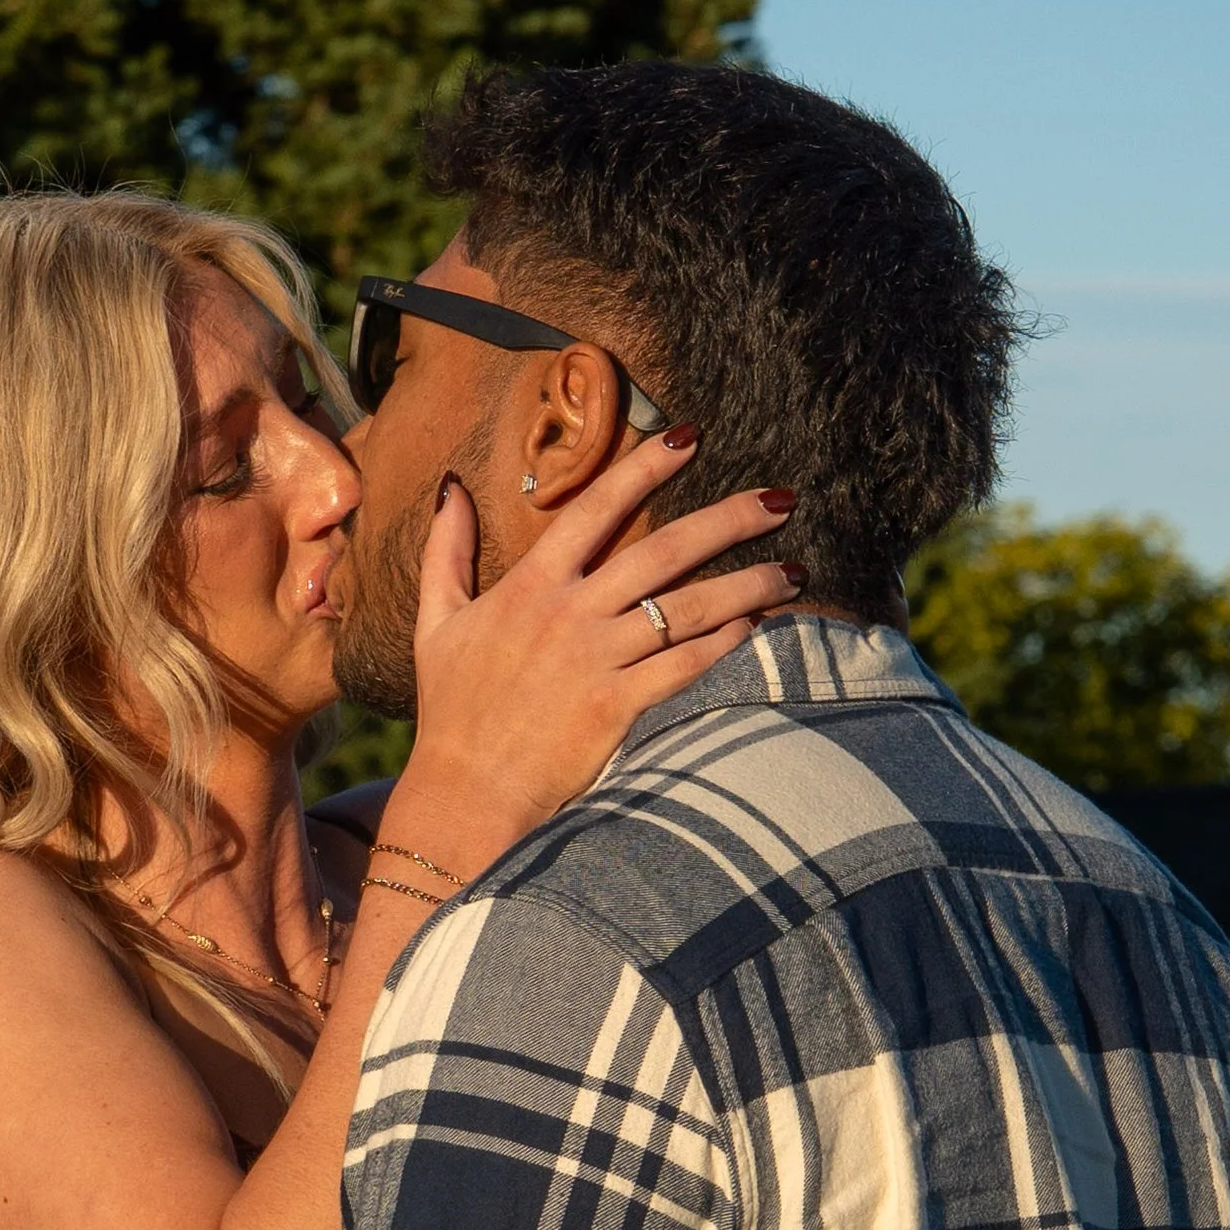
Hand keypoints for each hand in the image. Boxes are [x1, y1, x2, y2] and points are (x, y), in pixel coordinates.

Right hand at [390, 438, 798, 870]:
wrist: (465, 792)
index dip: (646, 465)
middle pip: (664, 549)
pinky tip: (757, 629)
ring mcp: (596, 659)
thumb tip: (451, 487)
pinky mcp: (617, 706)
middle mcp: (570, 613)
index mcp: (531, 585)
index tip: (688, 437)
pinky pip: (685, 666)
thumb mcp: (436, 622)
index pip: (597, 507)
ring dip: (747, 585)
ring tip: (792, 571)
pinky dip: (724, 646)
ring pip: (688, 609)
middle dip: (729, 519)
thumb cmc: (452, 711)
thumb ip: (446, 551)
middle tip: (779, 499)